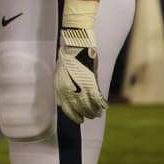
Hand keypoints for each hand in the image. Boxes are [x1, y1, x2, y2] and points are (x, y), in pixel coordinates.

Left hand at [55, 0, 106, 122]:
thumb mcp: (60, 74)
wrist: (76, 44)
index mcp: (59, 87)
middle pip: (79, 107)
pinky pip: (97, 96)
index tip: (79, 120)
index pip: (66, 108)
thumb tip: (60, 104)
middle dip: (86, 114)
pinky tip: (104, 107)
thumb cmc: (68, 58)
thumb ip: (61, 89)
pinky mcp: (91, 79)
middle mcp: (69, 87)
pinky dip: (101, 103)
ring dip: (94, 110)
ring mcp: (80, 84)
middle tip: (91, 117)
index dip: (73, 116)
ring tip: (98, 114)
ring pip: (89, 104)